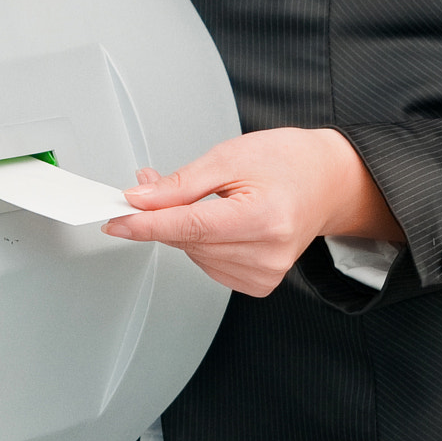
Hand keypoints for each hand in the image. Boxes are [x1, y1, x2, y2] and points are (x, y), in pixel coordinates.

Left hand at [103, 128, 402, 297]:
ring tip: (205, 198)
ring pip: (193, 254)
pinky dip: (201, 243)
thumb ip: (181, 183)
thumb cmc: (288, 162)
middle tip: (153, 185)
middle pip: (188, 241)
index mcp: (264, 218)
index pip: (189, 227)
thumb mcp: (231, 156)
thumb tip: (140, 200)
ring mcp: (264, 274)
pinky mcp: (259, 284)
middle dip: (162, 214)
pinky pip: (208, 264)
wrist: (326, 181)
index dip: (146, 224)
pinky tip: (220, 222)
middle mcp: (267, 254)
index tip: (115, 221)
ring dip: (182, 228)